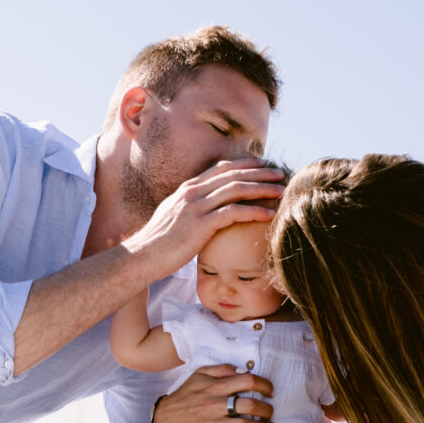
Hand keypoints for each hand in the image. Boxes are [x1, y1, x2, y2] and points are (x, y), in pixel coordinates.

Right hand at [124, 159, 284, 275]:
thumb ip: (191, 208)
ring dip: (262, 189)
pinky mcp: (201, 225)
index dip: (245, 165)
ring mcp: (196, 207)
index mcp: (188, 188)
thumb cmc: (160, 243)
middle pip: (233, 175)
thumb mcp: (175, 217)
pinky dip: (254, 211)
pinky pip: (233, 212)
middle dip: (259, 173)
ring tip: (281, 191)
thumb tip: (204, 209)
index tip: (264, 166)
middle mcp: (193, 192)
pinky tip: (269, 214)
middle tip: (280, 174)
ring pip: (236, 189)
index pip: (221, 169)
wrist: (142, 257)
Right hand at [152, 363, 274, 422]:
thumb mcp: (199, 375)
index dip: (265, 385)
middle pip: (249, 405)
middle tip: (270, 412)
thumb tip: (243, 370)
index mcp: (215, 387)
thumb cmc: (185, 395)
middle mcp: (214, 405)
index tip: (270, 392)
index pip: (247, 381)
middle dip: (267, 409)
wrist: (164, 419)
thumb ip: (222, 369)